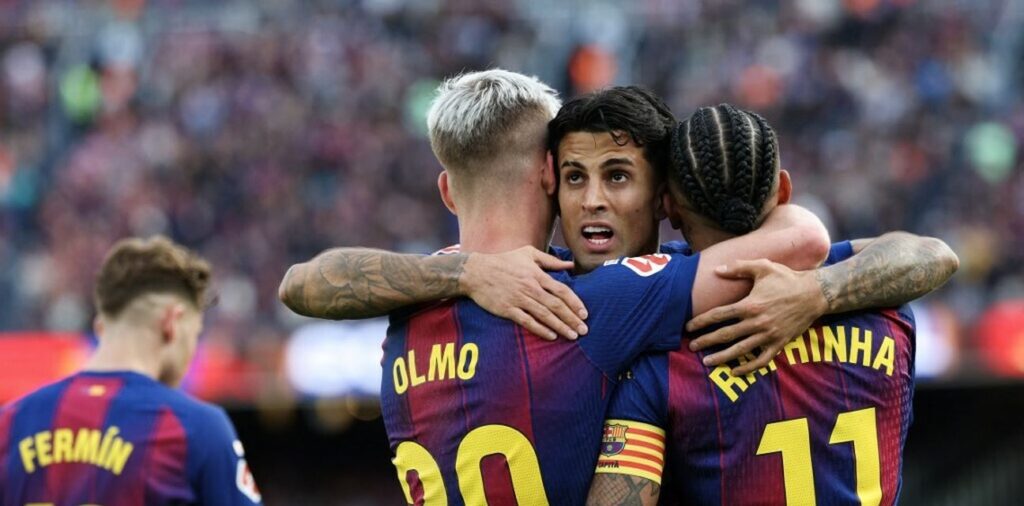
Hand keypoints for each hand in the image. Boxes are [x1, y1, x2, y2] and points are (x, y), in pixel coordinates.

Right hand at [460, 246, 588, 340]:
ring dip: (560, 326)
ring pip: (544, 315)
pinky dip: (540, 329)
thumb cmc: (503, 261)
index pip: (561, 290)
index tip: (585, 313)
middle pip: (556, 305)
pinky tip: (551, 336)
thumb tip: (570, 265)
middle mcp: (530, 288)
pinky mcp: (507, 309)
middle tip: (584, 330)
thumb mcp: (527, 254)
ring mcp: (518, 299)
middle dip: (572, 319)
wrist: (476, 272)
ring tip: (572, 336)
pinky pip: (527, 321)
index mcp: (536, 274)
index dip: (575, 303)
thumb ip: (550, 260)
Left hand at [687, 259, 827, 374]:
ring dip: (722, 357)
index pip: (719, 315)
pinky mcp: (779, 344)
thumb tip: (717, 270)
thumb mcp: (763, 267)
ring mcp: (768, 335)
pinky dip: (748, 368)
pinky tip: (736, 371)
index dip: (701, 322)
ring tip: (707, 362)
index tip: (688, 327)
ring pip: (740, 350)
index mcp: (749, 304)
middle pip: (725, 335)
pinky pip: (761, 360)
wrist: (815, 294)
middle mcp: (756, 322)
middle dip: (706, 342)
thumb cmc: (787, 278)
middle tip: (692, 347)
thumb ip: (739, 268)